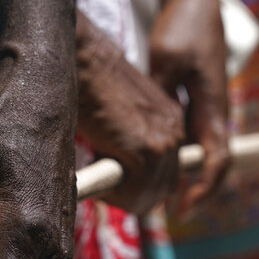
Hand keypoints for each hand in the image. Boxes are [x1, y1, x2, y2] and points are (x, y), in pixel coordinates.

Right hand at [76, 14, 184, 213]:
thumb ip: (129, 140)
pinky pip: (133, 192)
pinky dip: (112, 193)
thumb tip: (117, 170)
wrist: (84, 60)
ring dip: (120, 197)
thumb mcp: (120, 116)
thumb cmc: (90, 83)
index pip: (166, 173)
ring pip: (148, 196)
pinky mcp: (147, 150)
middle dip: (130, 196)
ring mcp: (163, 142)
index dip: (138, 184)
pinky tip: (96, 171)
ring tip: (98, 176)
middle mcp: (174, 132)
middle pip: (161, 190)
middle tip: (103, 183)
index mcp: (170, 122)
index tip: (113, 177)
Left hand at [149, 0, 230, 207]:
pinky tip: (137, 156)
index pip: (217, 161)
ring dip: (173, 172)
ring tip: (137, 188)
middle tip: (150, 206)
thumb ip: (161, 95)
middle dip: (184, 189)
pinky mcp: (191, 101)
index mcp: (213, 107)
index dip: (204, 189)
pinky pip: (182, 136)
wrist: (194, 1)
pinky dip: (167, 151)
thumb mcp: (166, 60)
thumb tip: (149, 133)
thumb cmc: (183, 28)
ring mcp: (203, 108)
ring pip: (191, 152)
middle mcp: (213, 113)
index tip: (183, 209)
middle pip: (205, 165)